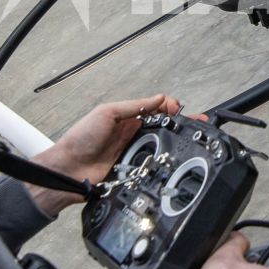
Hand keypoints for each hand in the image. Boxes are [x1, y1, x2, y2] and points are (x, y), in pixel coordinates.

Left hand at [29, 94, 182, 213]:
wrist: (68, 169)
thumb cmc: (81, 138)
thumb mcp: (107, 113)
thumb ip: (133, 106)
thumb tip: (159, 98)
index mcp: (127, 117)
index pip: (155, 109)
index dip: (169, 107)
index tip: (179, 109)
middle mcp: (133, 134)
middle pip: (163, 127)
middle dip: (181, 124)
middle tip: (199, 124)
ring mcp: (134, 152)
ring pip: (162, 146)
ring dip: (176, 141)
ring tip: (193, 138)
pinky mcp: (134, 170)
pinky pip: (153, 164)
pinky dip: (164, 161)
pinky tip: (176, 158)